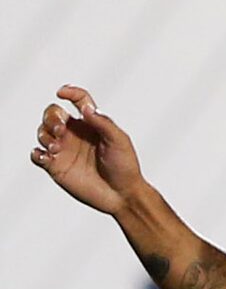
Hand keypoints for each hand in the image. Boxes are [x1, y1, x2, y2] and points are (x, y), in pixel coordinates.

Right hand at [32, 86, 144, 214]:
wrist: (122, 195)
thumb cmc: (125, 167)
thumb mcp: (119, 141)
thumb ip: (103, 123)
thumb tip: (86, 108)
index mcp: (90, 124)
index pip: (78, 101)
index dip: (69, 93)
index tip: (62, 93)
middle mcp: (74, 134)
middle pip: (52, 114)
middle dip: (51, 118)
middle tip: (60, 130)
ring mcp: (64, 150)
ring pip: (42, 132)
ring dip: (44, 135)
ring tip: (56, 147)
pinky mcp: (56, 167)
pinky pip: (37, 155)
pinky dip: (36, 153)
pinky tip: (46, 156)